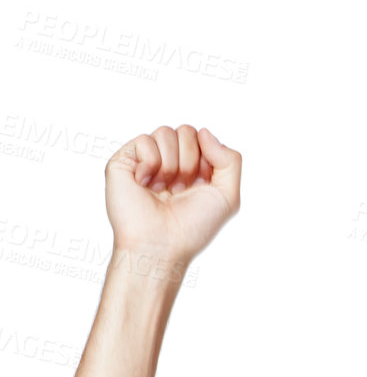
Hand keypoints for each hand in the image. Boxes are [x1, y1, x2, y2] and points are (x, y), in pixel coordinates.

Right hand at [105, 125, 240, 264]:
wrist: (161, 245)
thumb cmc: (192, 228)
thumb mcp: (227, 197)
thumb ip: (231, 161)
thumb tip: (204, 132)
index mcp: (193, 169)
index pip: (203, 138)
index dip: (207, 160)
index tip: (202, 185)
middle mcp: (170, 162)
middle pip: (186, 131)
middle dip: (189, 162)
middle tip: (180, 189)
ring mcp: (147, 160)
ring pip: (165, 132)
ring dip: (171, 165)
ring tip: (163, 189)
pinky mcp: (125, 161)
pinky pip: (144, 140)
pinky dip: (150, 164)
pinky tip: (145, 184)